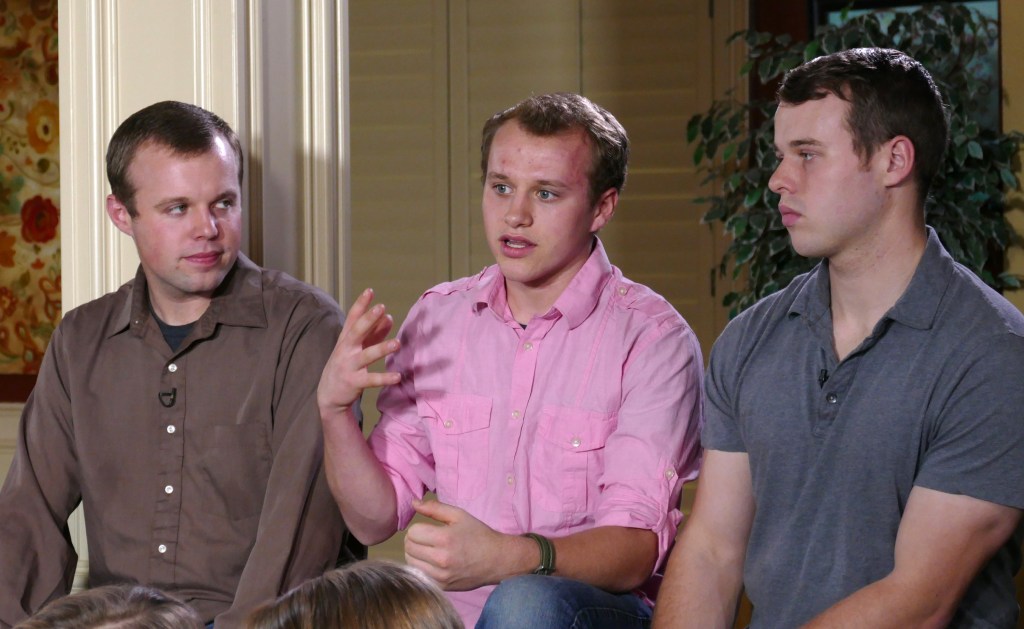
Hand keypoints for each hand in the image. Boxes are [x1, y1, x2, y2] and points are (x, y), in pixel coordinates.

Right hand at [317, 288, 401, 415]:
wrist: (329, 394)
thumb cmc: (346, 364)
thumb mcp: (357, 347)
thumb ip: (374, 333)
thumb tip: (389, 317)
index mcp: (346, 339)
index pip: (352, 318)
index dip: (360, 305)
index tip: (370, 291)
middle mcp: (345, 350)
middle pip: (356, 332)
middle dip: (368, 320)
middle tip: (381, 308)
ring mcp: (349, 366)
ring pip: (366, 356)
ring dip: (382, 348)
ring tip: (397, 343)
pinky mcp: (354, 382)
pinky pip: (371, 380)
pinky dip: (384, 378)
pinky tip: (398, 376)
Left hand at [405, 499, 524, 590]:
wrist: (497, 560)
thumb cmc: (478, 534)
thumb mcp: (459, 516)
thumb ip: (434, 508)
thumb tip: (413, 503)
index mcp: (445, 538)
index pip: (413, 532)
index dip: (419, 528)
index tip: (428, 529)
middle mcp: (441, 559)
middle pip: (409, 547)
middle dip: (415, 540)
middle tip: (427, 539)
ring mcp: (441, 575)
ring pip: (410, 562)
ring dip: (415, 554)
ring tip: (429, 550)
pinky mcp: (441, 587)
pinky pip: (418, 575)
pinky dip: (421, 567)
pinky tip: (431, 563)